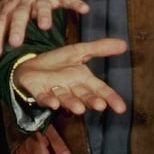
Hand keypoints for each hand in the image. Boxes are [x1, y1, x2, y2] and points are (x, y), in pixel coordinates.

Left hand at [0, 0, 89, 57]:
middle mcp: (23, 4)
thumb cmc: (12, 0)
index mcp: (7, 10)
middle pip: (19, 16)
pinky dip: (75, 3)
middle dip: (18, 28)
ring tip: (46, 26)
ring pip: (42, 7)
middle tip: (15, 42)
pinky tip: (84, 10)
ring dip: (44, 15)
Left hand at [13, 38, 128, 114]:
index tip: (121, 108)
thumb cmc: (56, 63)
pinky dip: (49, 101)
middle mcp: (71, 88)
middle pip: (83, 95)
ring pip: (66, 99)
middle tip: (100, 105)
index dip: (110, 98)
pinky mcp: (38, 91)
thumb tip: (124, 44)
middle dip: (91, 101)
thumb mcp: (78, 51)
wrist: (29, 65)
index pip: (100, 89)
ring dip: (72, 104)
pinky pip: (44, 97)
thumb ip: (99, 49)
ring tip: (80, 109)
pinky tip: (54, 104)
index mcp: (83, 80)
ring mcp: (55, 91)